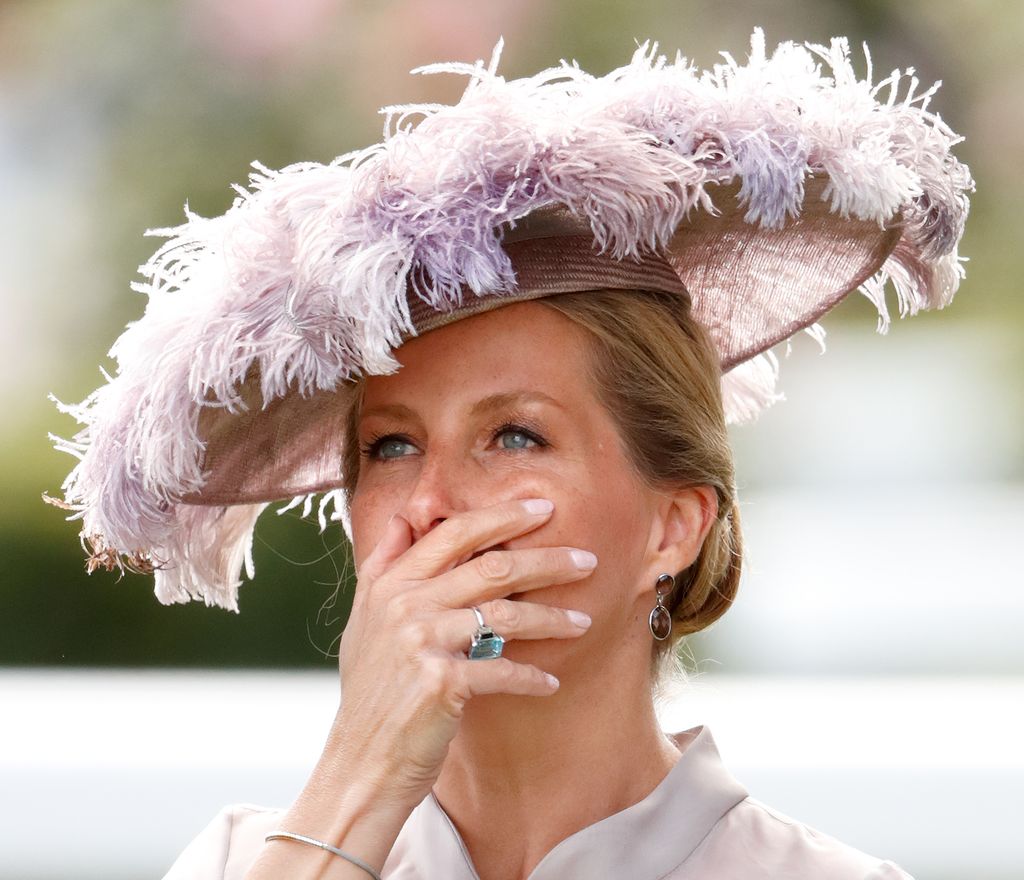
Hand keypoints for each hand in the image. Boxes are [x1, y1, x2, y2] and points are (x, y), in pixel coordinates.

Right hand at [329, 497, 595, 808]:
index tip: (544, 509)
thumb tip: (403, 517)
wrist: (360, 764)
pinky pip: (502, 669)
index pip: (454, 533)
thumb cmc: (371, 693)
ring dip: (552, 618)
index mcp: (389, 584)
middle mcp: (403, 605)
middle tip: (587, 560)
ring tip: (584, 621)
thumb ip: (383, 565)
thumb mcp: (364, 620)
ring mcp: (421, 642)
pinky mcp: (440, 684)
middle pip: (491, 567)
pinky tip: (551, 681)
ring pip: (505, 614)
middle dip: (547, 560)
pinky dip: (531, 676)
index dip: (503, 516)